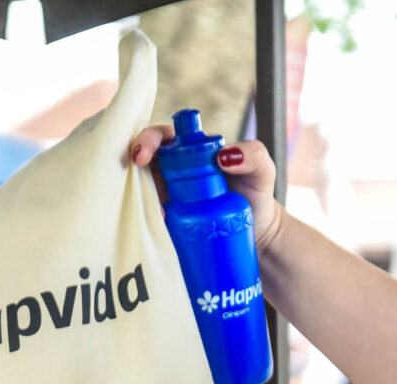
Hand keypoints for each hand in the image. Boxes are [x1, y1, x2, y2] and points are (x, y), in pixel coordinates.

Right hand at [130, 127, 283, 254]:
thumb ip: (254, 155)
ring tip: (160, 214)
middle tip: (143, 183)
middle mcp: (174, 171)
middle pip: (145, 163)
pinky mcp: (167, 220)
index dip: (148, 139)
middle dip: (133, 169)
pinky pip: (149, 216)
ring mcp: (168, 196)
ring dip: (141, 198)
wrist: (256, 233)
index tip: (143, 154)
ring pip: (142, 190)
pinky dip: (146, 220)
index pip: (163, 138)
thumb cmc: (257, 196)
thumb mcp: (262, 172)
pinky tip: (156, 226)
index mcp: (192, 152)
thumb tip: (223, 155)